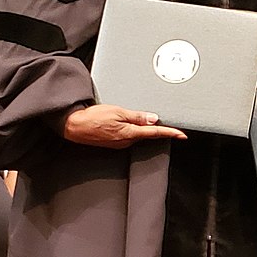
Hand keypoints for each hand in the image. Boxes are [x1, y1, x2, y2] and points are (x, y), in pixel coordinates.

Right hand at [61, 105, 186, 148]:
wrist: (74, 126)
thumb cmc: (92, 118)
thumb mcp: (118, 112)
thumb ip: (137, 116)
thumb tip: (154, 119)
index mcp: (130, 133)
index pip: (155, 133)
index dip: (170, 133)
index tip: (182, 134)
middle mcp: (127, 141)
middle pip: (148, 135)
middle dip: (157, 129)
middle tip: (166, 122)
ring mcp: (120, 144)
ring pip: (138, 135)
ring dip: (143, 129)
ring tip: (141, 119)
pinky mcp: (114, 143)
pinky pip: (129, 136)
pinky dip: (133, 130)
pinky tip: (128, 124)